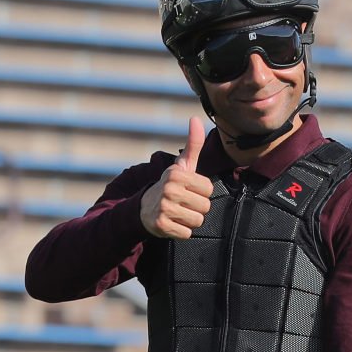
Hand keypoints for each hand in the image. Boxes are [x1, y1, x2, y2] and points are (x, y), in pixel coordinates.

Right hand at [139, 117, 211, 239]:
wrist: (143, 208)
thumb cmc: (170, 185)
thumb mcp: (182, 166)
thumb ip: (193, 144)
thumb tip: (195, 118)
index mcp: (177, 174)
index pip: (208, 189)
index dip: (201, 192)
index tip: (189, 191)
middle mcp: (169, 189)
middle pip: (205, 206)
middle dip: (197, 208)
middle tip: (184, 204)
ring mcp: (164, 208)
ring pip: (197, 221)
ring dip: (190, 220)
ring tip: (179, 213)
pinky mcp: (161, 225)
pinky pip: (187, 234)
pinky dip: (182, 231)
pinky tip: (173, 223)